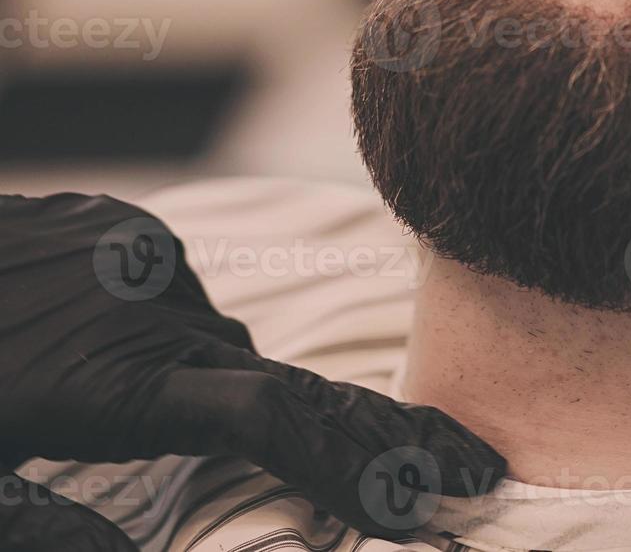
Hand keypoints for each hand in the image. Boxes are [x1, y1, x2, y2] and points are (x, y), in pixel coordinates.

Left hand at [0, 193, 505, 550]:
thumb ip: (57, 529)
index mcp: (122, 384)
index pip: (277, 419)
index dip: (355, 460)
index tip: (420, 496)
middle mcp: (152, 312)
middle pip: (291, 383)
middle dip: (381, 435)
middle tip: (461, 464)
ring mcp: (137, 256)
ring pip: (219, 344)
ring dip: (226, 390)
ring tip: (171, 422)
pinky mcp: (113, 221)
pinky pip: (168, 292)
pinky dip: (169, 333)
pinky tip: (115, 347)